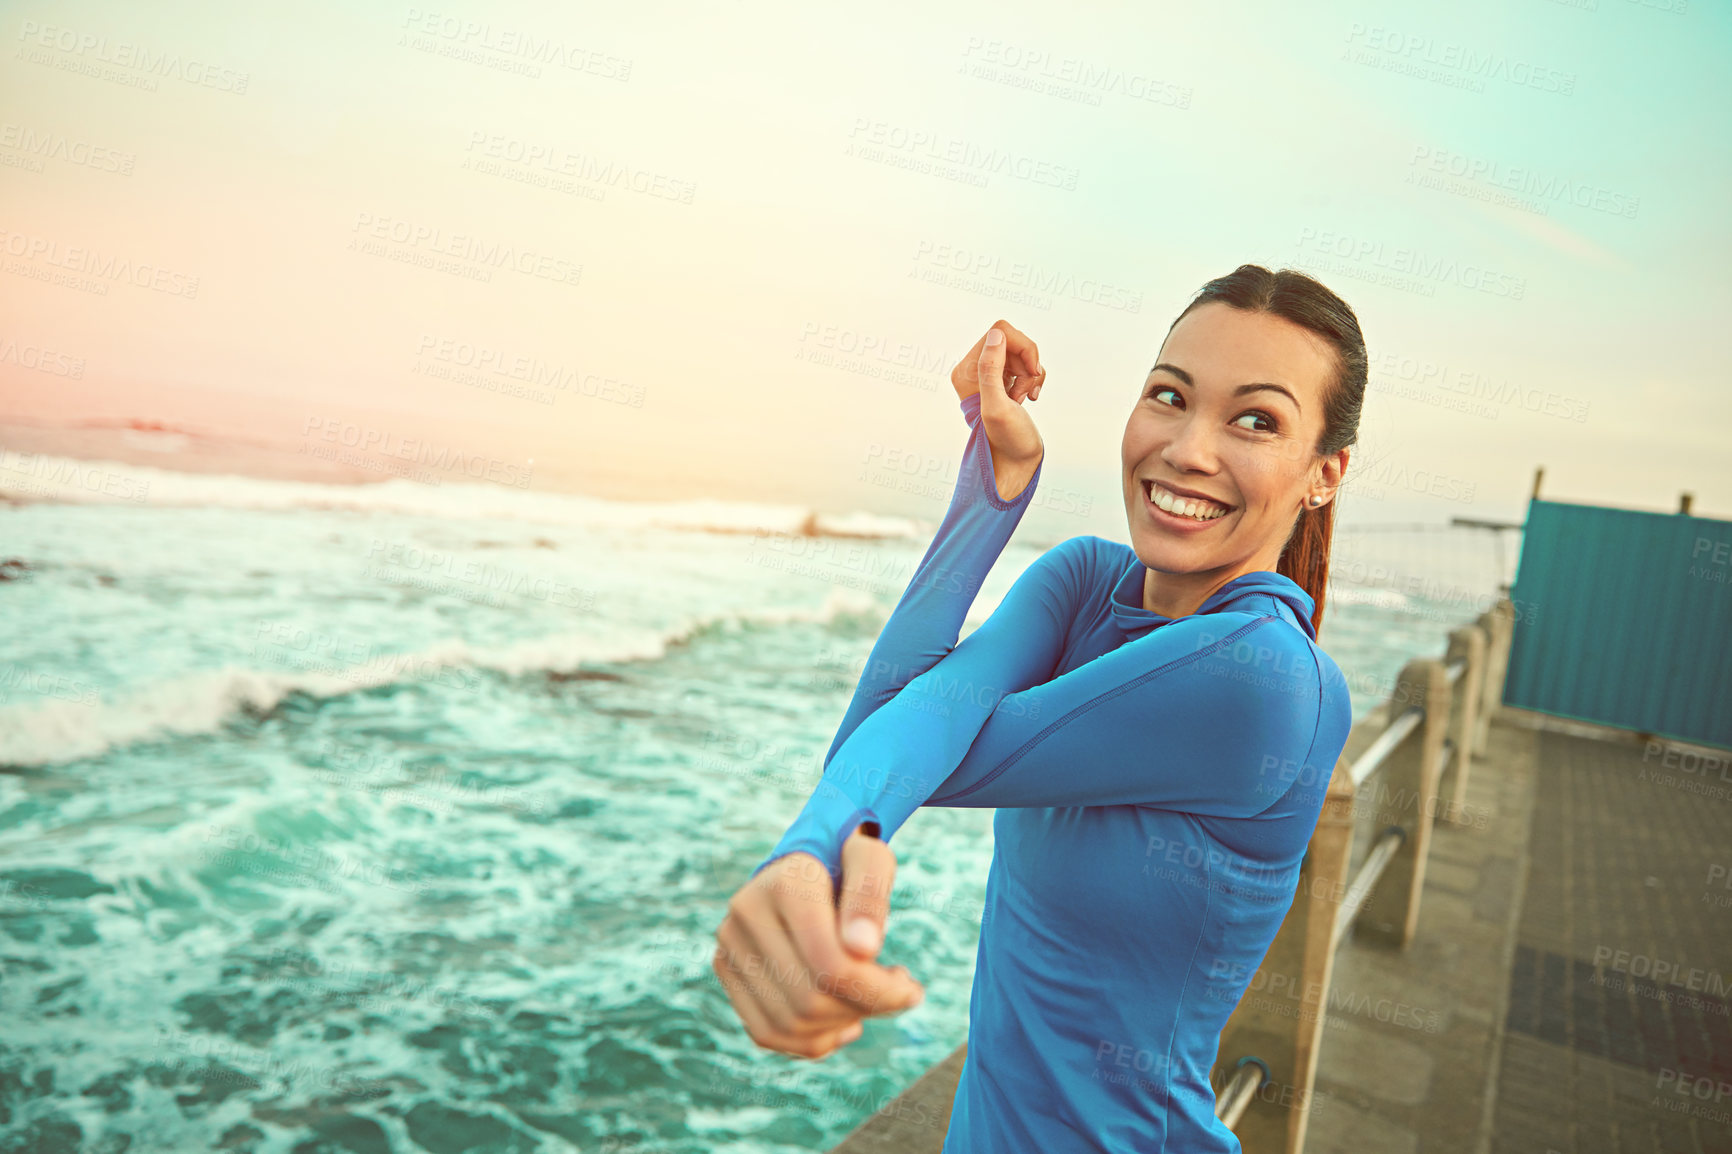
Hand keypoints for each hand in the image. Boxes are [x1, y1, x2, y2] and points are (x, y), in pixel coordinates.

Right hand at [713, 824, 924, 1059]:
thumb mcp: (872, 860)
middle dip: (866, 1008)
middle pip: (811, 1000)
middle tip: (898, 992)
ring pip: (790, 1023)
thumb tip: (863, 949)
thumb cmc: (848, 861)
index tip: (912, 988)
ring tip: (871, 999)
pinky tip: (845, 1020)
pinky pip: (767, 1033)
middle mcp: (745, 915)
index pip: (831, 965)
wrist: (807, 860)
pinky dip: (814, 1040)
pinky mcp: (727, 970)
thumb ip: (872, 895)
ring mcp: (729, 945)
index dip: (880, 991)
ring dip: (844, 1024)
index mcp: (783, 884)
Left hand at [951, 321, 1044, 498]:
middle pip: (1012, 340)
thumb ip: (991, 369)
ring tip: (1025, 398)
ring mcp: (990, 376)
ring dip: (1030, 375)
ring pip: (1022, 353)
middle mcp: (974, 370)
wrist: (1015, 461)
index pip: (999, 333)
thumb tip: (996, 334)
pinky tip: (1029, 399)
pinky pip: (1025, 365)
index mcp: (965, 371)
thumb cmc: (1007, 440)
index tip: (1029, 371)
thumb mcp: (998, 405)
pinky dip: (1033, 380)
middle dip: (1027, 364)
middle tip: (1025, 390)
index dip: (1022, 347)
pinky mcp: (1004, 382)